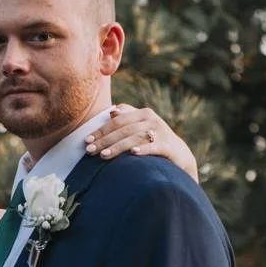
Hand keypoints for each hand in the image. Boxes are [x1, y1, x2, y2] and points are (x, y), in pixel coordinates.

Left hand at [84, 104, 198, 182]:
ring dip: (118, 147)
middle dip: (105, 140)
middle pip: (123, 129)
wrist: (179, 155)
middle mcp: (152, 120)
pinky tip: (133, 153)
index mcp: (143, 113)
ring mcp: (161, 132)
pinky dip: (143, 149)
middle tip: (90, 150)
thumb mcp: (141, 127)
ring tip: (103, 155)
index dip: (101, 130)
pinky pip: (154, 147)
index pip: (117, 120)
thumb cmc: (154, 140)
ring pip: (135, 138)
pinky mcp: (168, 146)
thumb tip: (112, 111)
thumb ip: (128, 117)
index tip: (86, 140)